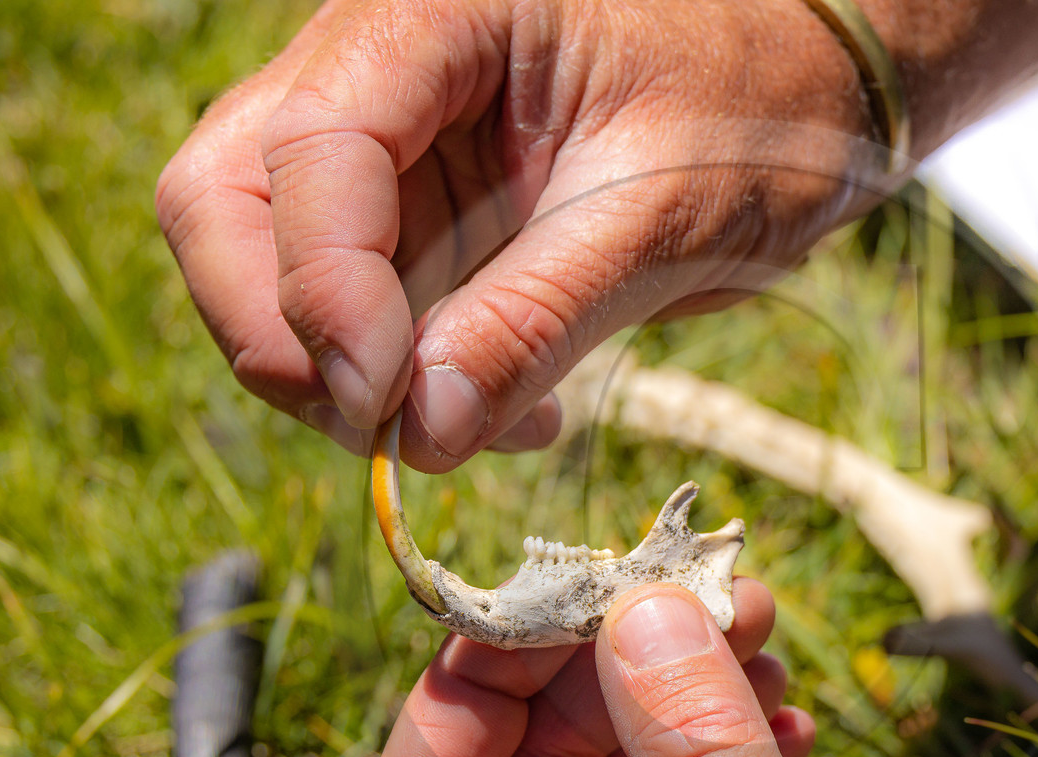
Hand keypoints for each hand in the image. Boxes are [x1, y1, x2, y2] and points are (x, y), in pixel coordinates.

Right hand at [156, 0, 880, 467]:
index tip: (391, 408)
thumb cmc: (758, 104)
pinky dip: (394, 381)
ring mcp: (384, 142)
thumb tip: (416, 434)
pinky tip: (489, 410)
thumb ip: (535, 317)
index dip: (324, 293)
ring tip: (474, 424)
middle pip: (228, 200)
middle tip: (395, 430)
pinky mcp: (411, 211)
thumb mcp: (661, 213)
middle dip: (290, 337)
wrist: (809, 91)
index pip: (307, 149)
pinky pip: (351, 307)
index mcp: (434, 15)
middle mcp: (376, 65)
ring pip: (269, 264)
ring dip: (342, 376)